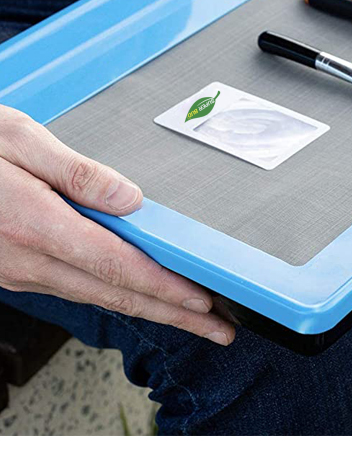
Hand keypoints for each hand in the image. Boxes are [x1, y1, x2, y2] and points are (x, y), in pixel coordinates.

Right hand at [0, 105, 234, 345]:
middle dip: (173, 314)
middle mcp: (27, 260)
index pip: (118, 265)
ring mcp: (18, 271)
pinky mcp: (14, 270)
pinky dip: (116, 294)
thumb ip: (77, 172)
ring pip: (97, 296)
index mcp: (35, 225)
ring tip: (190, 314)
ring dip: (149, 308)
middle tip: (217, 327)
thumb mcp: (16, 138)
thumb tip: (130, 199)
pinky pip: (76, 287)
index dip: (166, 287)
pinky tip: (139, 294)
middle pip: (116, 294)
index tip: (204, 301)